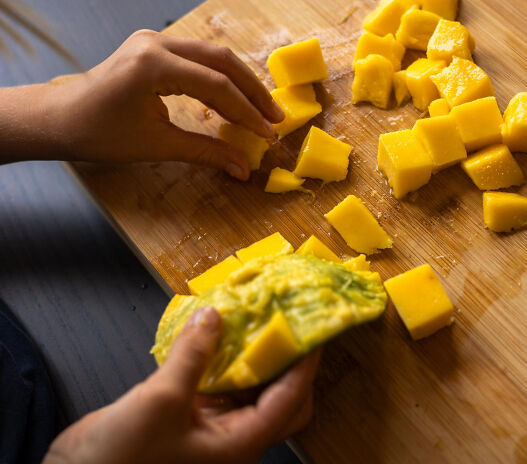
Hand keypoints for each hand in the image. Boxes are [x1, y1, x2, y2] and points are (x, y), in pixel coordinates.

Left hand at [0, 30, 284, 179]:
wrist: (60, 119)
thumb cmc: (99, 134)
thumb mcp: (157, 146)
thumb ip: (206, 152)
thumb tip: (243, 169)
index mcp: (152, 64)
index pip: (215, 85)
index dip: (246, 112)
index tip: (267, 134)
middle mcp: (156, 43)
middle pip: (221, 60)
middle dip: (252, 91)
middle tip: (276, 118)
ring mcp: (154, 40)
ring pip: (212, 55)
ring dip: (241, 83)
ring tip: (263, 110)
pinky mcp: (153, 47)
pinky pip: (198, 58)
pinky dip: (221, 79)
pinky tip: (235, 99)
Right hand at [42, 307, 319, 463]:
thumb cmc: (122, 457)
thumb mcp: (160, 400)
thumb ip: (192, 356)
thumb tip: (214, 316)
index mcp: (241, 444)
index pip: (290, 399)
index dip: (304, 364)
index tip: (311, 331)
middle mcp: (235, 439)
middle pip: (282, 401)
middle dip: (288, 364)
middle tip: (287, 327)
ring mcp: (214, 431)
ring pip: (250, 391)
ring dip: (254, 359)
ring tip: (257, 322)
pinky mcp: (191, 420)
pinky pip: (220, 388)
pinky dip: (223, 363)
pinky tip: (217, 337)